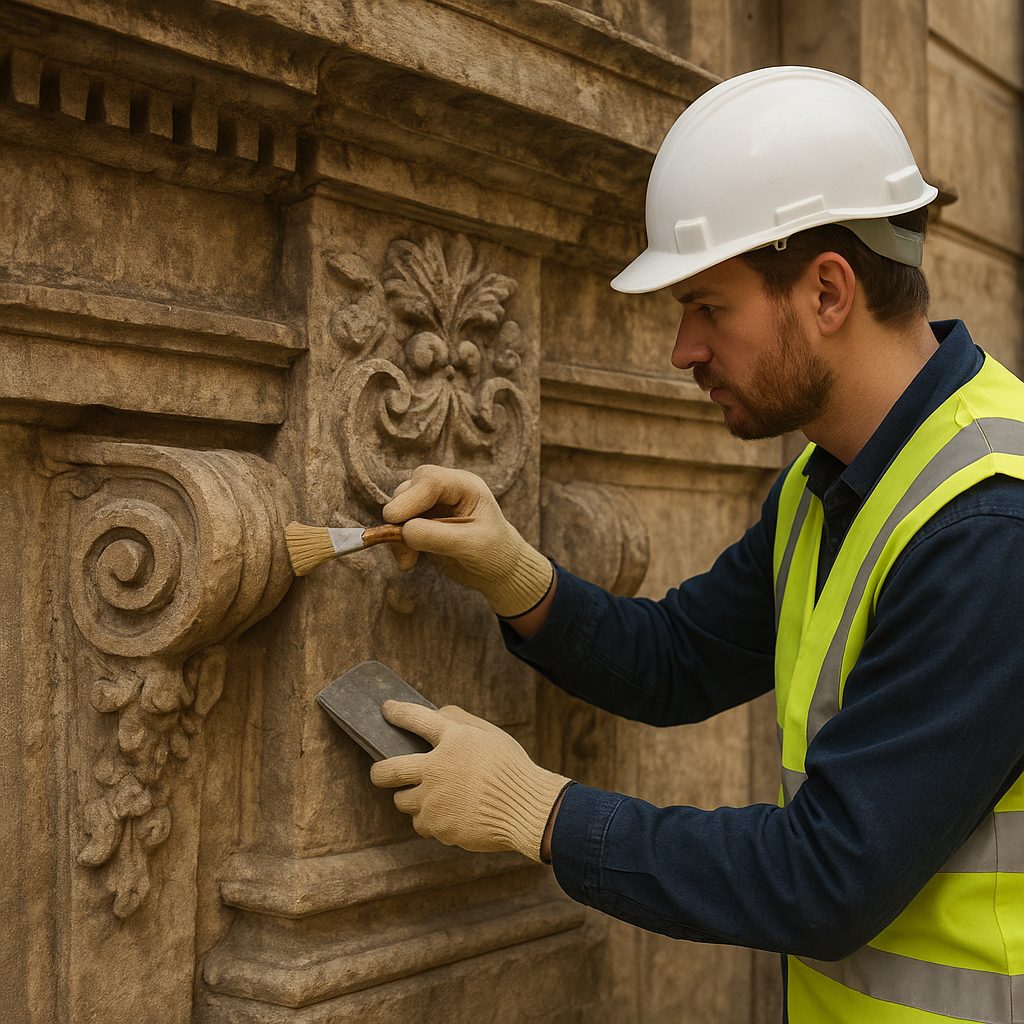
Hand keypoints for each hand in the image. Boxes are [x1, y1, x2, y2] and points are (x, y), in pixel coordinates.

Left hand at [370, 701, 569, 862]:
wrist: (527, 809)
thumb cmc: (512, 769)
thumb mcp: (491, 734)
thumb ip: (461, 721)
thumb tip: (437, 713)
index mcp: (452, 739)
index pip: (414, 718)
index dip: (396, 712)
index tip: (386, 710)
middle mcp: (436, 767)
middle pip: (387, 770)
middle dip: (379, 772)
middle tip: (379, 773)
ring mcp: (434, 799)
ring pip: (402, 801)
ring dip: (411, 798)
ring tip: (429, 797)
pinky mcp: (437, 825)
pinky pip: (421, 823)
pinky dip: (430, 819)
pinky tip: (449, 814)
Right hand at [383, 465, 552, 617]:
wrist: (499, 571)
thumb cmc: (494, 554)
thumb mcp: (471, 546)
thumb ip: (437, 536)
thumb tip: (403, 530)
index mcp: (465, 486)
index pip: (430, 481)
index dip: (409, 498)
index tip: (393, 518)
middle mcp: (447, 490)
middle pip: (409, 489)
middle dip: (401, 516)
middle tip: (402, 545)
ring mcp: (434, 505)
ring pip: (400, 507)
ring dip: (397, 534)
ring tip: (409, 561)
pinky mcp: (424, 522)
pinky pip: (399, 526)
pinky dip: (398, 543)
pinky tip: (409, 562)